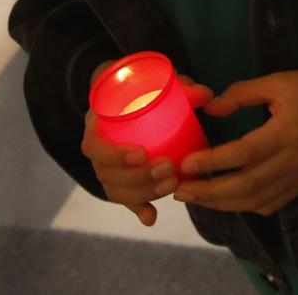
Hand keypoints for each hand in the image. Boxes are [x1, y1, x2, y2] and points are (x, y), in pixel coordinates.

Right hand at [80, 71, 214, 225]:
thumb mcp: (152, 80)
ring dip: (142, 193)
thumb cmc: (139, 88)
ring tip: (172, 183)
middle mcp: (97, 149)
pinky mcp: (120, 180)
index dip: (114, 155)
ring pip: (115, 190)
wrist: (124, 95)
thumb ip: (178, 85)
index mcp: (96, 124)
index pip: (93, 146)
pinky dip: (137, 209)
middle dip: (138, 177)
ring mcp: (107, 167)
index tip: (142, 154)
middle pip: (106, 174)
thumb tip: (204, 95)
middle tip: (168, 167)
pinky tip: (152, 217)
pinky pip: (124, 199)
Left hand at [172, 67, 297, 215]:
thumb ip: (242, 93)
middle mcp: (291, 162)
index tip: (185, 164)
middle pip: (244, 187)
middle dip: (208, 192)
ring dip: (223, 203)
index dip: (211, 162)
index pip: (241, 155)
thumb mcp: (278, 81)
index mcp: (284, 134)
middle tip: (179, 190)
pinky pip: (272, 204)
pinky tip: (230, 200)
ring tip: (197, 197)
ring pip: (256, 201)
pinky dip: (247, 206)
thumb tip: (210, 107)